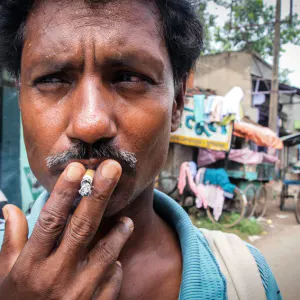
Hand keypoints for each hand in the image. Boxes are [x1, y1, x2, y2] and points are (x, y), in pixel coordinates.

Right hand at [0, 160, 132, 298]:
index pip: (50, 221)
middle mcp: (55, 277)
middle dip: (98, 195)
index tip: (77, 168)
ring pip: (105, 254)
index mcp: (30, 266)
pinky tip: (115, 260)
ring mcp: (77, 294)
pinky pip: (112, 282)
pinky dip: (115, 268)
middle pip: (82, 227)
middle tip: (112, 169)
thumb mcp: (5, 275)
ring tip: (126, 220)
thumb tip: (10, 208)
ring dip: (118, 234)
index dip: (64, 193)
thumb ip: (11, 240)